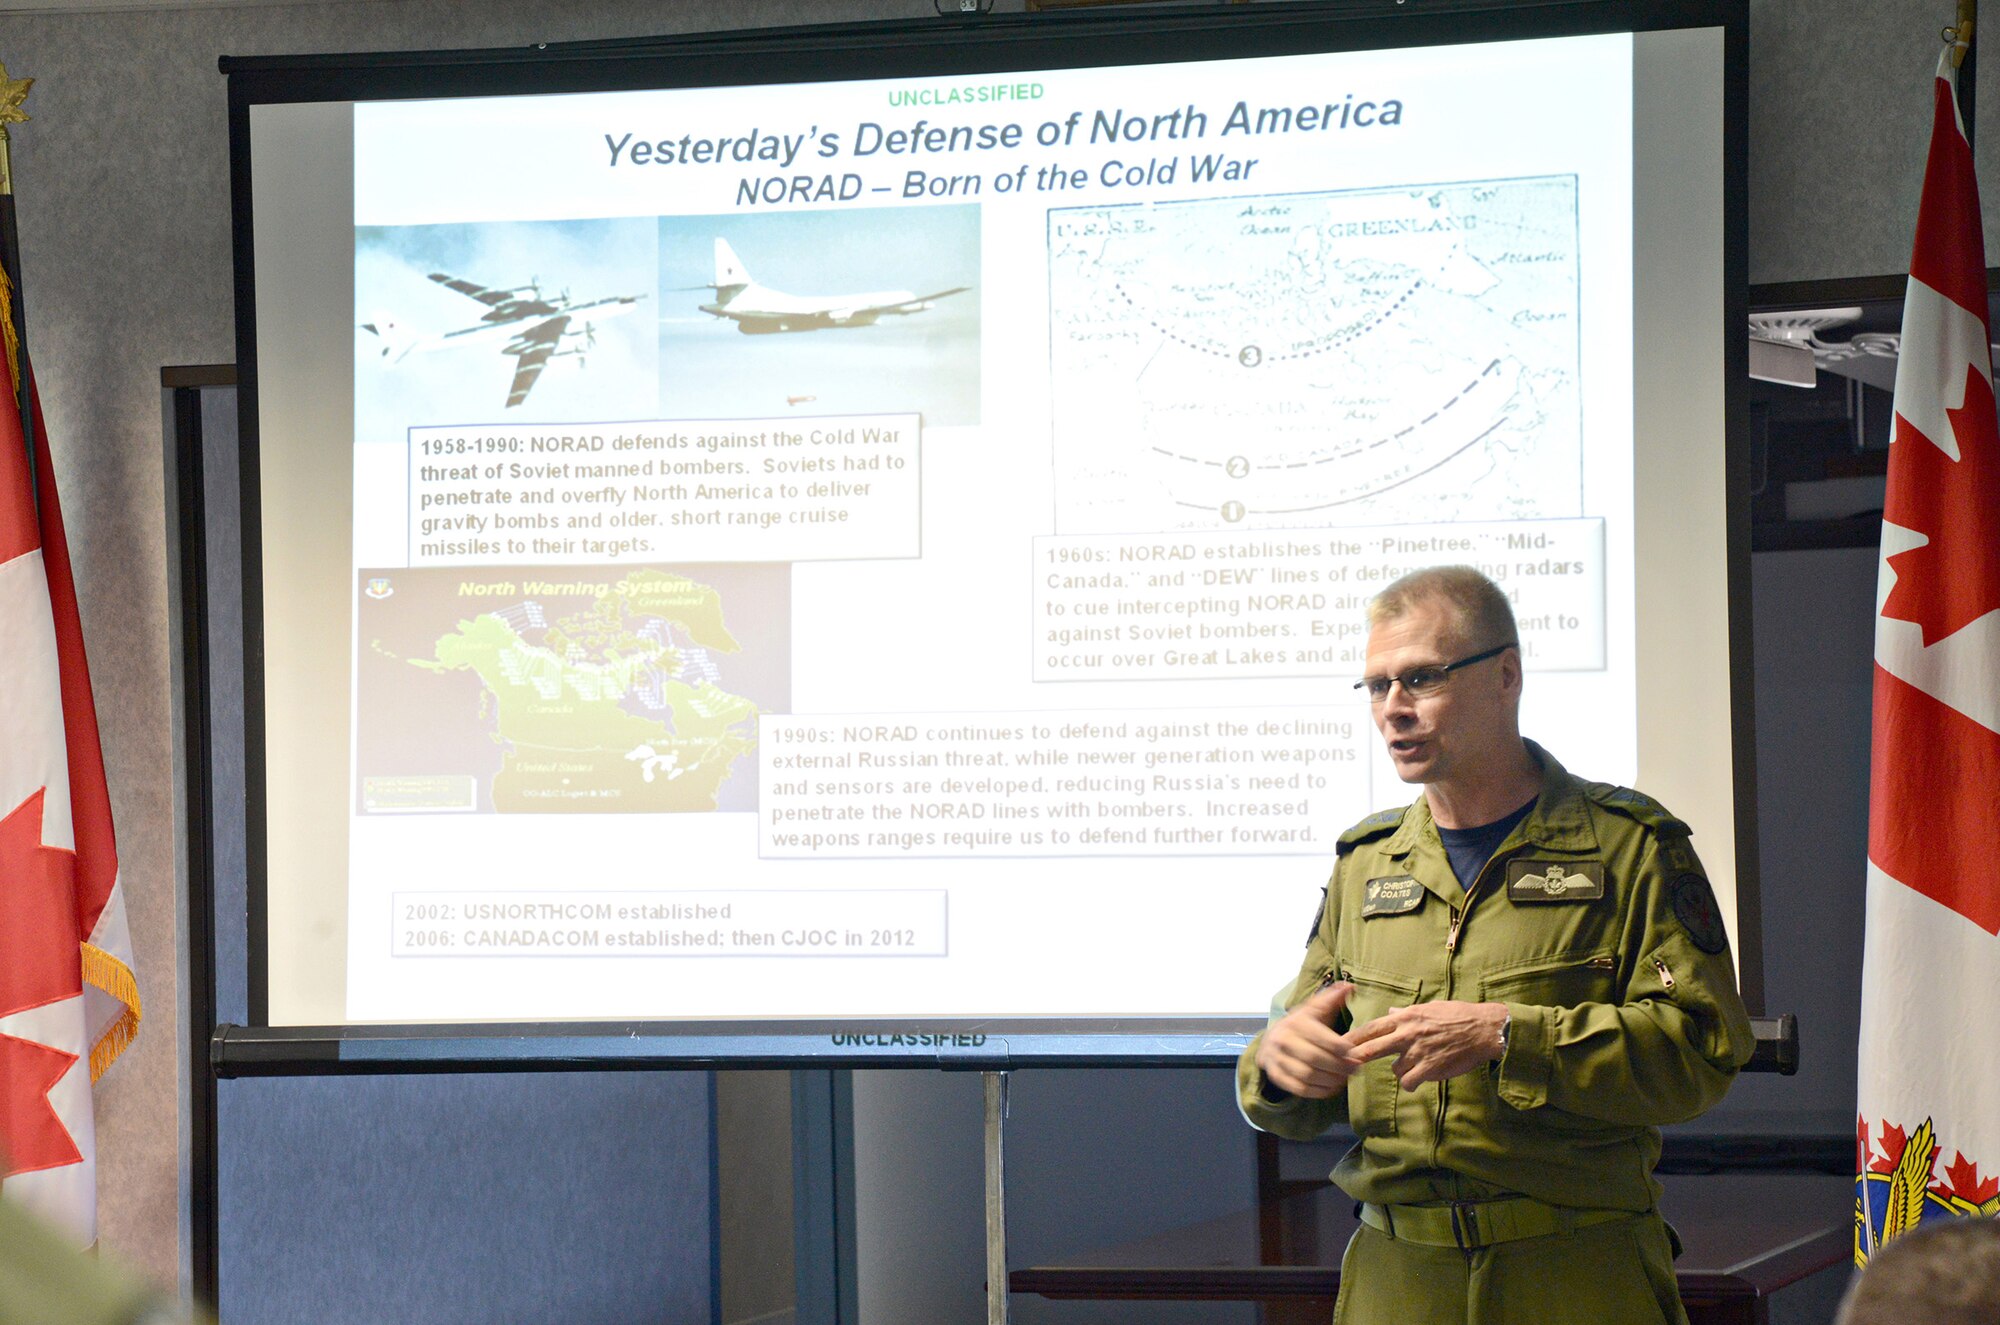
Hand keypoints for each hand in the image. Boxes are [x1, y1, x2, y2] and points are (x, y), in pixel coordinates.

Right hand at [1255, 981, 1364, 1098]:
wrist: (1271, 1040)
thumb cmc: (1300, 1024)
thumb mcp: (1314, 1009)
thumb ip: (1332, 999)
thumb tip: (1350, 986)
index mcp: (1296, 1022)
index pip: (1324, 1039)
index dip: (1343, 1050)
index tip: (1355, 1054)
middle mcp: (1283, 1040)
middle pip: (1315, 1059)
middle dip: (1339, 1067)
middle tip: (1354, 1070)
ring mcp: (1277, 1059)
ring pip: (1307, 1075)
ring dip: (1330, 1080)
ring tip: (1343, 1079)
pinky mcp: (1275, 1075)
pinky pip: (1298, 1088)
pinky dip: (1317, 1091)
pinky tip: (1330, 1088)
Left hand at [1348, 1000, 1507, 1088]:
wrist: (1483, 1029)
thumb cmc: (1458, 1016)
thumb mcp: (1429, 1008)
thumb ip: (1406, 1014)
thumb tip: (1389, 1013)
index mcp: (1406, 1017)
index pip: (1372, 1027)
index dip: (1354, 1037)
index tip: (1338, 1043)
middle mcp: (1408, 1033)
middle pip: (1372, 1048)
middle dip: (1356, 1057)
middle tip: (1345, 1065)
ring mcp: (1418, 1051)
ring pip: (1395, 1068)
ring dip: (1402, 1070)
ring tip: (1418, 1064)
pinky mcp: (1429, 1068)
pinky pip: (1409, 1081)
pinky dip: (1412, 1082)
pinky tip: (1420, 1078)